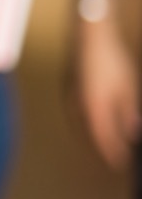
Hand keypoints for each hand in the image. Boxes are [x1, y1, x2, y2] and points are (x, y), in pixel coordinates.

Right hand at [74, 16, 139, 168]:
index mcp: (94, 109)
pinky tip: (92, 115)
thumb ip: (127, 112)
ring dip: (93, 132)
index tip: (120, 164)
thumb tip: (131, 131)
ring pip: (80, 122)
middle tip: (114, 153)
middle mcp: (78, 105)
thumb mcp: (127, 88)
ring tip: (104, 137)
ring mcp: (69, 95)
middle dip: (102, 145)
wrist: (89, 34)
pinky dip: (85, 118)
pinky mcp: (68, 85)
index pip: (104, 139)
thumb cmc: (111, 59)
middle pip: (90, 133)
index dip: (113, 153)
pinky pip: (75, 110)